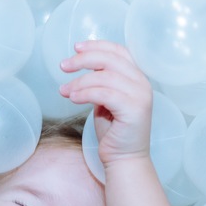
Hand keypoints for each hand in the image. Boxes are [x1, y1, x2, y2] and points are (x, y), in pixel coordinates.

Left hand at [58, 41, 153, 166]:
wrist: (124, 158)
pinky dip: (85, 93)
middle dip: (83, 60)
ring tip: (64, 91)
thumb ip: (100, 82)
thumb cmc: (113, 131)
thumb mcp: (105, 100)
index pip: (118, 51)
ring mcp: (140, 96)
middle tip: (63, 66)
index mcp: (137, 77)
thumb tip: (81, 67)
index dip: (97, 46)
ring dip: (79, 82)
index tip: (76, 48)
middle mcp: (142, 83)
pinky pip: (104, 93)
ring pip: (104, 76)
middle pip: (110, 59)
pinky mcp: (133, 109)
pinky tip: (73, 98)